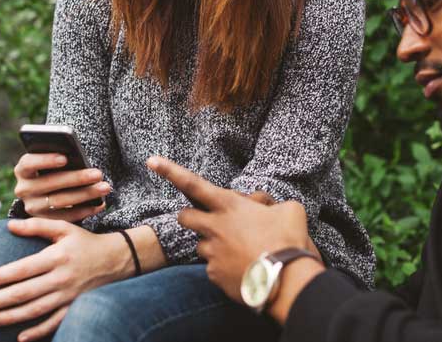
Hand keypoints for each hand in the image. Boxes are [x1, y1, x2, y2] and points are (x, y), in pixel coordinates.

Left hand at [0, 218, 128, 341]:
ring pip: (36, 310)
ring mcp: (69, 296)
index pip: (22, 269)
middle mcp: (62, 278)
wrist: (116, 260)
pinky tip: (20, 337)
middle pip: (24, 292)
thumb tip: (9, 226)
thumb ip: (37, 227)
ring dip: (11, 317)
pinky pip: (54, 323)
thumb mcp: (64, 229)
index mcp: (56, 257)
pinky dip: (38, 332)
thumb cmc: (85, 242)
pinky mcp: (74, 307)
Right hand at [14, 153, 110, 221]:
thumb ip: (60, 157)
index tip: (65, 158)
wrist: (49, 190)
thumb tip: (75, 155)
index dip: (46, 160)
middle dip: (76, 178)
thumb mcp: (53, 160)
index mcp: (23, 170)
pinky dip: (84, 210)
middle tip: (97, 174)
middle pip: (50, 183)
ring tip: (104, 187)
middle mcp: (23, 189)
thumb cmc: (55, 169)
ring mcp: (32, 207)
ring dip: (85, 194)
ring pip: (59, 201)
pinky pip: (66, 217)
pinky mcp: (44, 221)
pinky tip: (99, 204)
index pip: (29, 163)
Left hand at [146, 156, 316, 302]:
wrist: (286, 280)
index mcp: (229, 206)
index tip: (151, 161)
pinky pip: (212, 268)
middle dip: (189, 216)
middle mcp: (214, 227)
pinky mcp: (214, 275)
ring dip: (212, 245)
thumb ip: (271, 204)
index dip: (170, 170)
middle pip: (184, 216)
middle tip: (207, 221)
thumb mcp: (289, 210)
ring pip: (200, 245)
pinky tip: (243, 269)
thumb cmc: (289, 240)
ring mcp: (212, 252)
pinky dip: (224, 268)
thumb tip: (265, 207)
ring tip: (237, 251)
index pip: (193, 184)